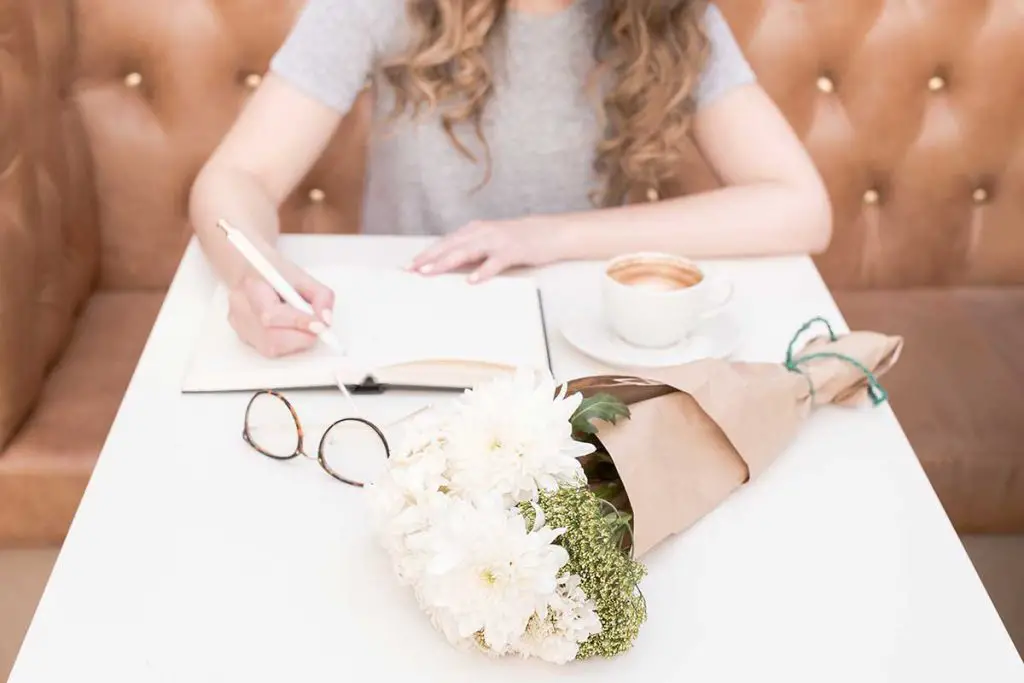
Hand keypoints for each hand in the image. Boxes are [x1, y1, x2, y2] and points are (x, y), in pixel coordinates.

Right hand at [227, 262, 334, 357]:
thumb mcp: (304, 277)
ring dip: (295, 342)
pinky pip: (268, 349)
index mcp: (253, 286)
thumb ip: (321, 296)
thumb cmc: (277, 274)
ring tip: (302, 326)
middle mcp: (241, 309)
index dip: (297, 322)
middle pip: (270, 337)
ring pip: (270, 348)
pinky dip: (286, 344)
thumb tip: (326, 321)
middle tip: (317, 329)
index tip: (319, 325)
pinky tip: (289, 329)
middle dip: (300, 337)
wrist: (251, 270)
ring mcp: (240, 325)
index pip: (272, 314)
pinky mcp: (243, 336)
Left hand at [408, 217, 567, 281]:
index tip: (408, 266)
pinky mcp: (512, 251)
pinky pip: (494, 262)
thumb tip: (449, 266)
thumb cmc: (517, 240)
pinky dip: (482, 271)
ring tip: (430, 272)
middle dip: (429, 257)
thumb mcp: (490, 243)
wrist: (549, 232)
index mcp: (474, 230)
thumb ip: (471, 252)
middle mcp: (482, 232)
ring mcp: (496, 241)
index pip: (445, 243)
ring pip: (466, 251)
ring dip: (446, 261)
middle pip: (450, 246)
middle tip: (410, 269)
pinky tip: (471, 280)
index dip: (426, 254)